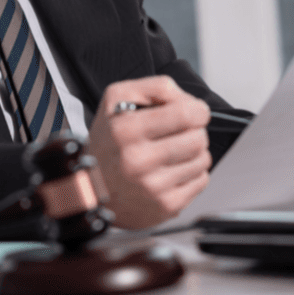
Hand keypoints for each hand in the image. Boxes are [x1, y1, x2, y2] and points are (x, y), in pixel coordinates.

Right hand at [86, 75, 211, 228]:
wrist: (90, 189)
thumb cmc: (109, 141)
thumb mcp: (116, 99)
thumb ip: (155, 87)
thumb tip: (189, 100)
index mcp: (126, 130)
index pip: (185, 114)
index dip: (197, 109)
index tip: (194, 112)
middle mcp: (138, 161)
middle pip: (198, 137)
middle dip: (195, 131)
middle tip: (179, 133)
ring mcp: (153, 187)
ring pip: (203, 159)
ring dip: (195, 152)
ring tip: (173, 153)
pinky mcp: (166, 206)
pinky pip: (201, 181)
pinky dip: (192, 173)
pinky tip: (173, 171)